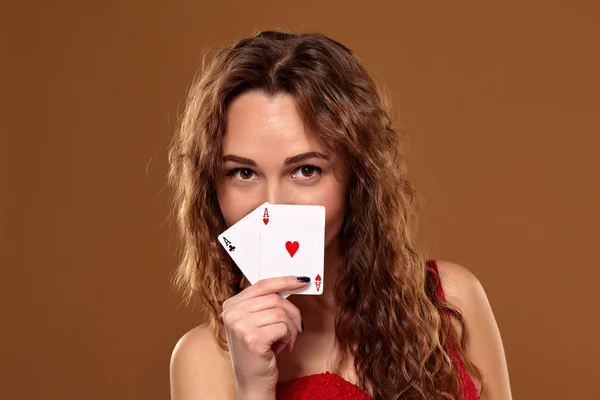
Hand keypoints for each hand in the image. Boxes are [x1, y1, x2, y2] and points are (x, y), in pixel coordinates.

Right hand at [220, 276, 308, 397]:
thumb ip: (265, 304)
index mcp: (231, 305)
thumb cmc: (257, 353)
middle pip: (275, 298)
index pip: (261, 285)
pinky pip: (283, 327)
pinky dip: (288, 339)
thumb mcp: (256, 323)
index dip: (284, 281)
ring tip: (284, 342)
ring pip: (282, 313)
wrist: (252, 383)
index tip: (301, 281)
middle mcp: (232, 313)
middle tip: (295, 329)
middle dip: (292, 314)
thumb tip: (291, 283)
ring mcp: (240, 325)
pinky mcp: (253, 338)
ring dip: (291, 330)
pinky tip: (280, 349)